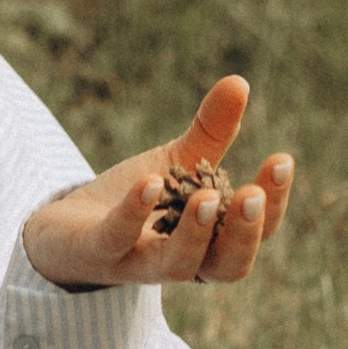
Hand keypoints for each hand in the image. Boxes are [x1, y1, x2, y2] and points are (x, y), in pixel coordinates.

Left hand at [20, 74, 291, 289]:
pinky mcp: (98, 254)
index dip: (274, 203)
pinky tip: (149, 182)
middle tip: (252, 196)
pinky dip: (134, 212)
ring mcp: (139, 263)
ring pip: (178, 265)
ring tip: (206, 196)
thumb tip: (240, 81)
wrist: (66, 232)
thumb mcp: (177, 163)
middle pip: (228, 266)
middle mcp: (182, 262)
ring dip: (195, 233)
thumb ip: (211, 132)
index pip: (255, 232)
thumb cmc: (134, 202)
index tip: (281, 160)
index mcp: (211, 243)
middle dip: (244, 233)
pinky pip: (117, 240)